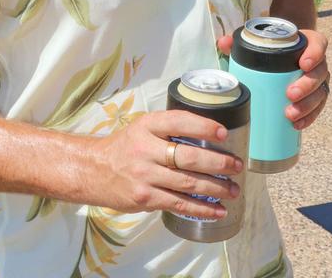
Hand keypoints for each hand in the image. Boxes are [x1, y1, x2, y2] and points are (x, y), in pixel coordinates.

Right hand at [92, 110, 241, 218]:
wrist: (94, 170)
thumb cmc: (124, 147)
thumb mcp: (142, 128)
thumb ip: (168, 129)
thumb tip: (207, 135)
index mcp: (147, 125)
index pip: (179, 121)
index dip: (203, 127)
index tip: (223, 133)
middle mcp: (146, 148)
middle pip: (189, 156)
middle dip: (218, 162)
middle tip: (237, 165)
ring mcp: (145, 174)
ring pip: (188, 183)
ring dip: (216, 187)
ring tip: (233, 189)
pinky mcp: (145, 197)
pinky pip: (179, 203)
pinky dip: (202, 208)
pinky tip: (217, 210)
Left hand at [217, 30, 328, 130]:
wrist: (284, 54)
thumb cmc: (272, 46)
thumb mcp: (259, 40)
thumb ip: (240, 40)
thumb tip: (224, 42)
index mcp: (308, 43)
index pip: (318, 45)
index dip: (314, 54)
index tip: (303, 64)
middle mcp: (317, 62)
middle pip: (319, 73)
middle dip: (306, 86)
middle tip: (289, 94)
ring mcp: (318, 81)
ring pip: (320, 93)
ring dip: (307, 106)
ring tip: (290, 114)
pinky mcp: (316, 97)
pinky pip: (317, 108)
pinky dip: (309, 117)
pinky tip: (297, 124)